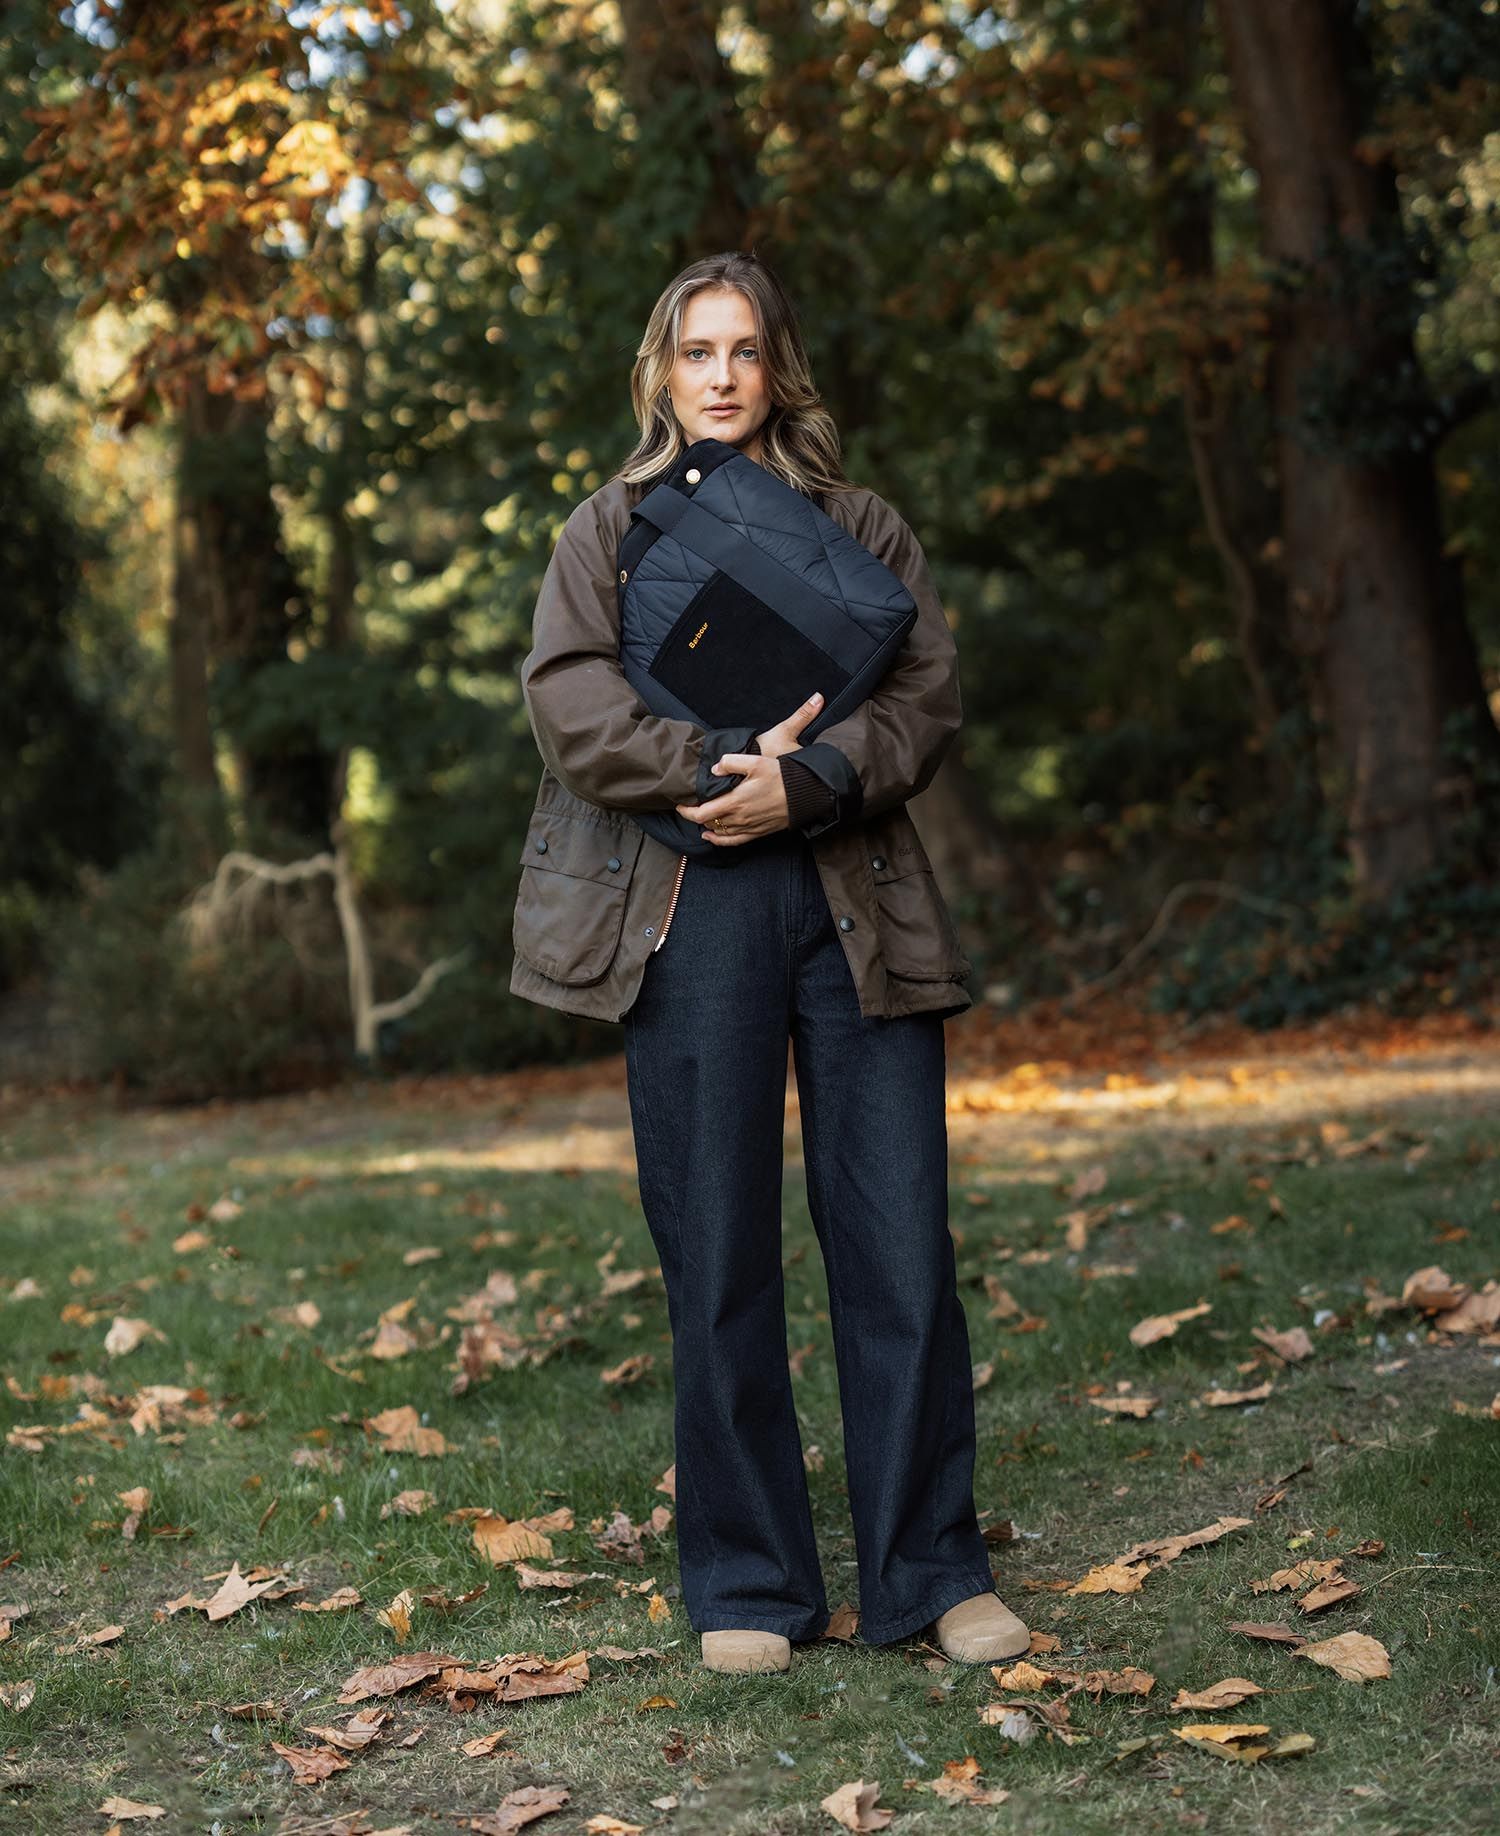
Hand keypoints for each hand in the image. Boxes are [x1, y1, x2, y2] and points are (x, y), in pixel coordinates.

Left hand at [674, 691, 824, 844]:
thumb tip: (714, 770)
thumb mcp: (755, 761)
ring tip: (698, 818)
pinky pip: (733, 841)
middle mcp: (739, 818)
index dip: (686, 811)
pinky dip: (719, 840)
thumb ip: (730, 763)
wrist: (805, 794)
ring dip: (706, 826)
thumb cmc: (781, 776)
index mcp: (734, 802)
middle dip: (694, 816)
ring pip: (719, 832)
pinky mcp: (758, 832)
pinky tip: (711, 836)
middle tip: (688, 807)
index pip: (701, 813)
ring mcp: (748, 827)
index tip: (679, 804)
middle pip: (707, 823)